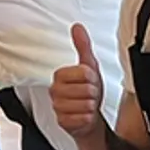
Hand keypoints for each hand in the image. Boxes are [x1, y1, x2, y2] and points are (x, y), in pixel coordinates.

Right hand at [51, 23, 105, 139]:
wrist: (86, 116)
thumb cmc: (87, 92)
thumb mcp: (88, 66)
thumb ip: (83, 45)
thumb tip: (77, 27)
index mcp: (60, 75)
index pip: (84, 72)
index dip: (92, 78)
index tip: (89, 81)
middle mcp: (55, 91)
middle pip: (86, 89)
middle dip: (93, 93)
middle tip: (89, 94)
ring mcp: (58, 107)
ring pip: (85, 104)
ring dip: (91, 106)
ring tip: (86, 104)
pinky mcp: (62, 122)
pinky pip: (83, 118)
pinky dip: (88, 118)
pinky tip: (84, 115)